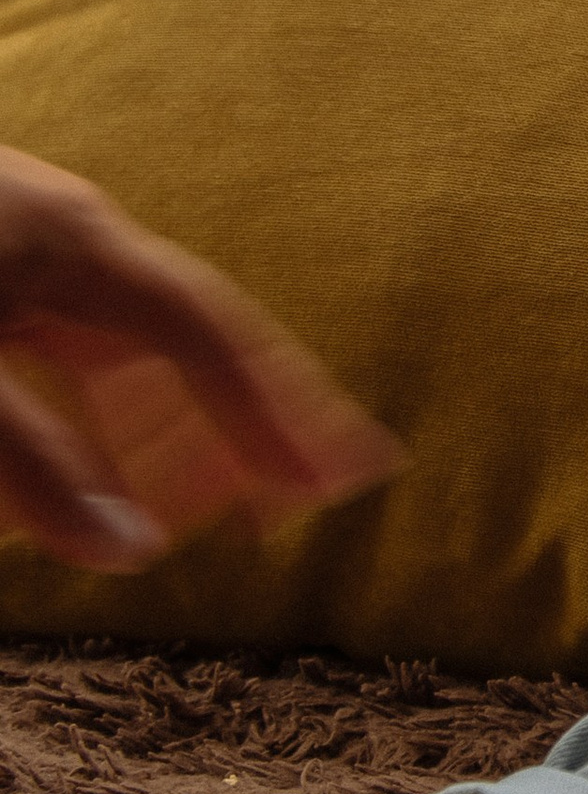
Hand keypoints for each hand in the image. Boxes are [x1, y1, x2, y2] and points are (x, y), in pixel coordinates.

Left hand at [0, 149, 403, 569]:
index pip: (215, 338)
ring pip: (120, 358)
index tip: (349, 473)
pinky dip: (85, 420)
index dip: (283, 409)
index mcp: (80, 244)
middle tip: (300, 506)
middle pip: (184, 349)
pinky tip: (88, 471)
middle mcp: (68, 244)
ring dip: (160, 436)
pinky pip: (61, 355)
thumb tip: (129, 549)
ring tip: (194, 514)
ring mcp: (23, 253)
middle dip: (240, 429)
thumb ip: (38, 462)